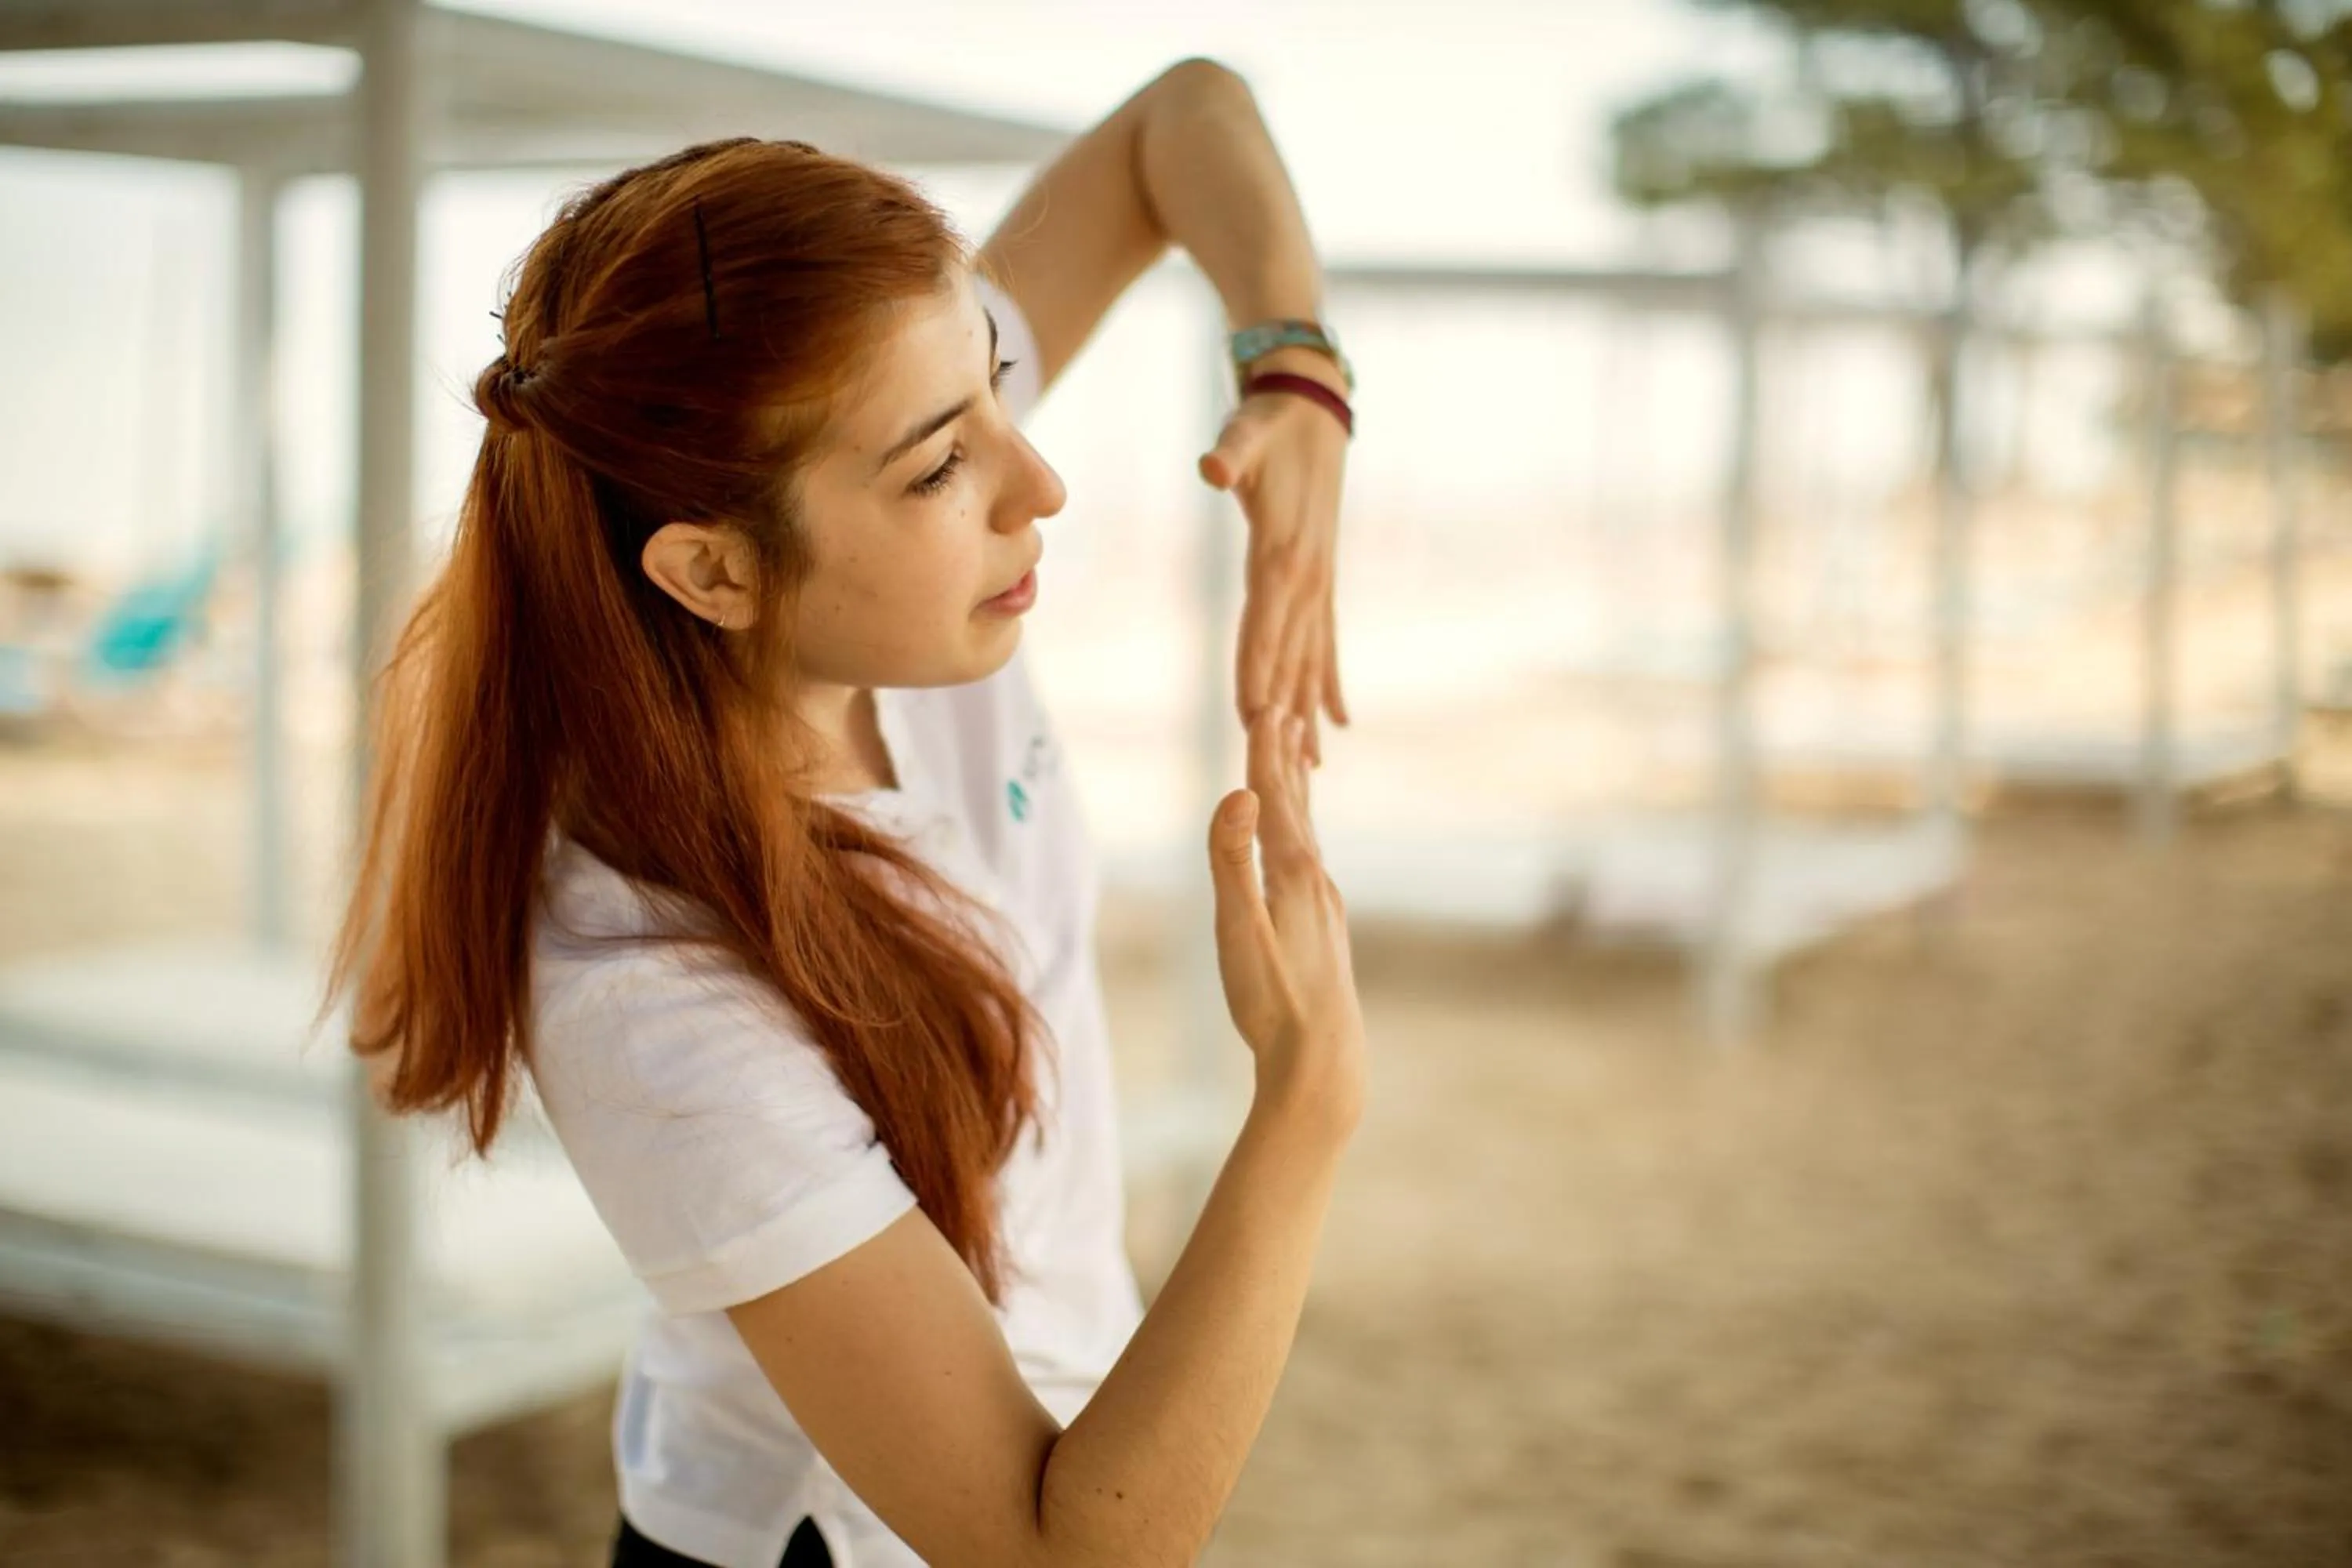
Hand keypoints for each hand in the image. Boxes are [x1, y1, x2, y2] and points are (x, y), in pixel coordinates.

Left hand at [1197, 357, 1349, 766]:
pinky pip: (1326, 641)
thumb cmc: (1270, 423)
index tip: (1255, 717)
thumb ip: (1232, 450)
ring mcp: (1319, 582)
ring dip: (1309, 712)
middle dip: (1282, 711)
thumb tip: (1215, 464)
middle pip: (1289, 655)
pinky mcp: (1322, 580)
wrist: (1312, 407)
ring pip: (1311, 659)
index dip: (1259, 668)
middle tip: (1279, 770)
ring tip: (1313, 769)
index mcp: (1283, 552)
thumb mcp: (1247, 431)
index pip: (1265, 621)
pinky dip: (1329, 682)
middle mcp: (1306, 577)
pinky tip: (1337, 722)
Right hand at [1204, 703, 1364, 1140]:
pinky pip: (1312, 869)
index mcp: (1293, 874)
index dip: (1265, 756)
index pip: (1275, 801)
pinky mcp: (1325, 935)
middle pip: (1298, 810)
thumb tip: (1238, 793)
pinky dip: (1305, 841)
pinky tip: (1304, 858)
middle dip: (1286, 763)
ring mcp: (1326, 910)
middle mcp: (1316, 884)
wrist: (1324, 1064)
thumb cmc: (1273, 1002)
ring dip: (1299, 800)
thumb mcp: (1238, 930)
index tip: (1265, 710)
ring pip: (1309, 839)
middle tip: (1283, 717)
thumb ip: (1232, 861)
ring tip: (1297, 773)